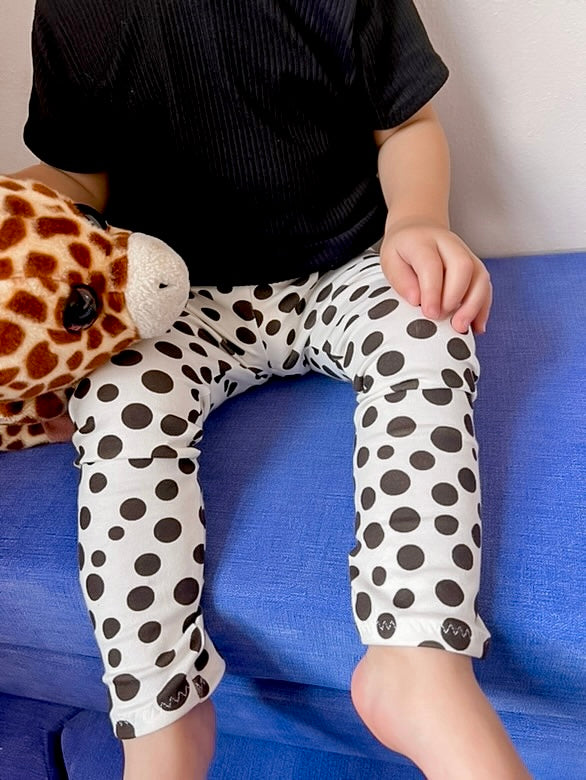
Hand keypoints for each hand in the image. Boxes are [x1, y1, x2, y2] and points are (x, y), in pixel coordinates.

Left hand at [379, 219, 491, 333]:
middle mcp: (449, 244)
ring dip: (474, 305)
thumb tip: (416, 300)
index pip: (431, 265)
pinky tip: (476, 326)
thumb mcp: (390, 261)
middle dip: (455, 297)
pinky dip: (483, 308)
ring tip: (461, 327)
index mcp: (422, 242)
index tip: (429, 313)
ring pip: (480, 276)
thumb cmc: (403, 251)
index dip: (432, 291)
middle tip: (442, 318)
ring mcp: (466, 254)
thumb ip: (401, 280)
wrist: (418, 230)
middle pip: (462, 267)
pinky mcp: (476, 266)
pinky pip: (486, 286)